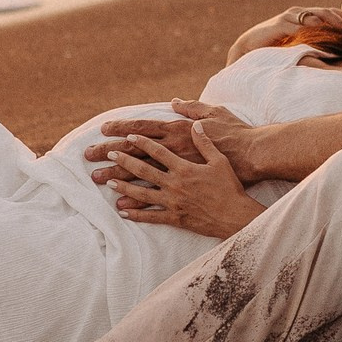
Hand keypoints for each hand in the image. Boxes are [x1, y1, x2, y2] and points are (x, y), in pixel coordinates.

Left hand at [102, 120, 262, 237]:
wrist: (236, 216)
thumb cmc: (230, 186)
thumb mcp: (220, 159)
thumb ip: (204, 141)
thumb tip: (194, 125)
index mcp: (185, 165)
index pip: (158, 150)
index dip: (141, 141)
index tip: (125, 135)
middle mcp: (175, 182)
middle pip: (144, 168)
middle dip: (123, 161)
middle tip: (106, 154)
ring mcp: (173, 201)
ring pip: (142, 192)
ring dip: (123, 186)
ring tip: (107, 182)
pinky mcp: (175, 217)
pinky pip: (151, 216)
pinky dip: (135, 214)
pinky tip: (122, 211)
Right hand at [226, 4, 341, 56]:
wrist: (249, 46)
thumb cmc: (275, 47)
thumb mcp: (297, 43)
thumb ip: (313, 42)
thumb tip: (335, 53)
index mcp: (304, 17)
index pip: (328, 14)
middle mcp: (298, 14)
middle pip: (323, 12)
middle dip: (338, 18)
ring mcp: (288, 18)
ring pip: (312, 15)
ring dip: (328, 19)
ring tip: (341, 26)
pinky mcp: (279, 25)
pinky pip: (297, 24)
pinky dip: (309, 27)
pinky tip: (319, 30)